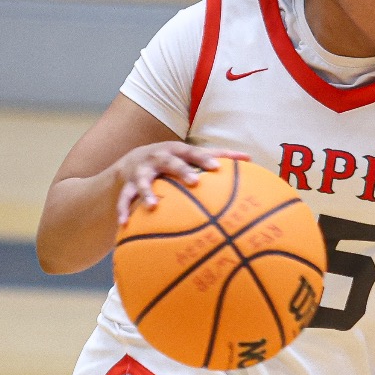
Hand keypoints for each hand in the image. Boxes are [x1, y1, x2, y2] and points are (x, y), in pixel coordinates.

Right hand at [111, 143, 248, 224]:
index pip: (194, 152)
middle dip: (181, 170)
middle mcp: (157, 157)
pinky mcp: (127, 186)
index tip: (218, 168)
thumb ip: (216, 157)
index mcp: (176, 150)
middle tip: (195, 182)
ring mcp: (141, 171)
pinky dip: (123, 210)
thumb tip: (251, 159)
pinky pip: (124, 199)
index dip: (205, 159)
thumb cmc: (171, 161)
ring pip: (143, 180)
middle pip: (170, 161)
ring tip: (153, 206)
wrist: (131, 163)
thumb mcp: (189, 156)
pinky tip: (124, 224)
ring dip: (147, 192)